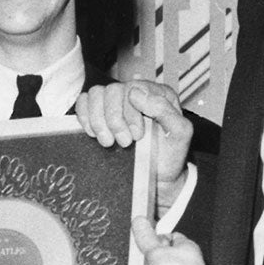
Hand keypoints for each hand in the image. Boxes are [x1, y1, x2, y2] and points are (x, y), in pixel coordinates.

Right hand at [78, 79, 191, 210]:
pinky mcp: (99, 113)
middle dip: (115, 120)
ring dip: (98, 120)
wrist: (158, 177)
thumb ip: (165, 110)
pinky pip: (83, 102)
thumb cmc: (170, 155)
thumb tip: (135, 92)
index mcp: (157, 93)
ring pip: (95, 94)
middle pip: (112, 91)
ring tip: (108, 141)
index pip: (134, 87)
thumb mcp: (180, 134)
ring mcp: (115, 102)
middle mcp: (134, 93)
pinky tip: (94, 134)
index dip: (130, 112)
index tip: (137, 136)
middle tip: (124, 142)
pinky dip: (84, 117)